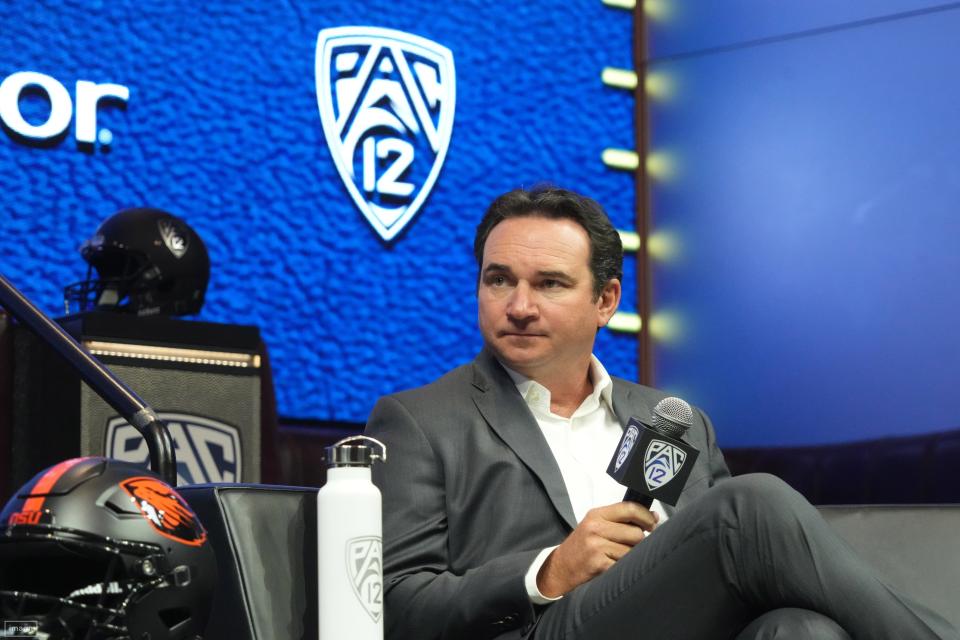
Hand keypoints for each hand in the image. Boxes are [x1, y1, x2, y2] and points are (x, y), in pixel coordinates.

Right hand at [536, 502, 657, 597]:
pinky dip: (622, 568)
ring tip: (617, 557)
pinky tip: (612, 566)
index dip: (646, 516)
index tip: (652, 522)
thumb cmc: (580, 547)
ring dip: (631, 557)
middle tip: (630, 545)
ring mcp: (596, 546)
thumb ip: (619, 520)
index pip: (629, 508)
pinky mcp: (599, 564)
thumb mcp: (594, 525)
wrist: (560, 568)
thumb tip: (653, 518)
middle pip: (636, 533)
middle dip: (638, 542)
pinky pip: (624, 565)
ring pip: (633, 551)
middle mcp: (595, 528)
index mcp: (596, 515)